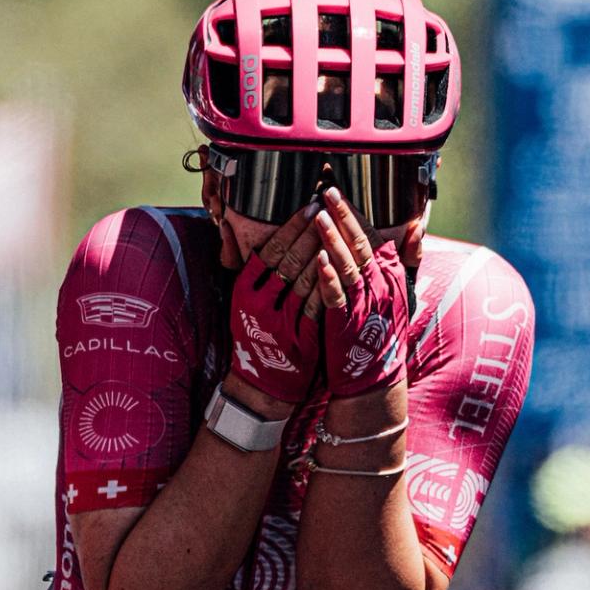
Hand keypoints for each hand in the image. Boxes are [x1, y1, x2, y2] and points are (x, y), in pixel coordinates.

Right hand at [227, 203, 326, 404]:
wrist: (262, 384)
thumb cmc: (258, 335)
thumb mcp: (248, 302)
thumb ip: (258, 273)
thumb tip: (264, 232)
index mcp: (244, 290)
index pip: (270, 250)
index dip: (291, 227)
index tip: (310, 205)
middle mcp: (258, 303)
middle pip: (289, 259)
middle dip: (312, 231)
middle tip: (330, 208)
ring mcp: (279, 321)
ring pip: (306, 278)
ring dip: (325, 251)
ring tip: (341, 229)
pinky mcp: (300, 337)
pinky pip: (320, 304)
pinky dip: (332, 283)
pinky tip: (346, 265)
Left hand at [314, 187, 410, 397]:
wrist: (373, 380)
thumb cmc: (379, 334)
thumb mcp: (397, 294)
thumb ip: (404, 260)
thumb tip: (416, 227)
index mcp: (391, 276)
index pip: (374, 235)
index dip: (356, 212)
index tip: (340, 190)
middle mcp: (382, 286)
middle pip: (362, 243)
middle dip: (343, 214)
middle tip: (326, 189)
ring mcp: (366, 304)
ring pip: (349, 264)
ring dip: (333, 238)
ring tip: (317, 214)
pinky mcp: (348, 322)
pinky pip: (338, 295)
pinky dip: (329, 276)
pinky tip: (319, 259)